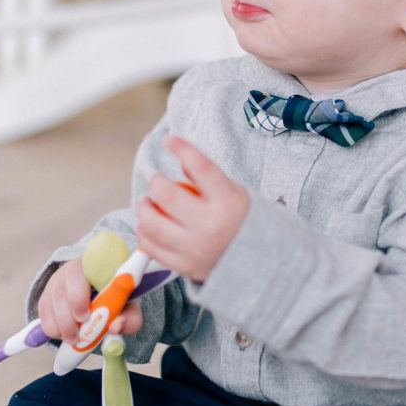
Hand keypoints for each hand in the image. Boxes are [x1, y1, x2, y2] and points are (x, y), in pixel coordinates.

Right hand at [37, 256, 142, 343]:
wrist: (100, 296)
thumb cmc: (116, 301)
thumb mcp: (128, 310)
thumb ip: (130, 319)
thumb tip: (115, 327)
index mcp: (99, 265)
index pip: (89, 267)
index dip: (81, 294)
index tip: (85, 316)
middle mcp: (75, 267)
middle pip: (66, 284)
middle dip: (70, 313)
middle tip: (79, 334)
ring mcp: (58, 278)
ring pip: (52, 299)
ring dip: (61, 324)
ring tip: (74, 338)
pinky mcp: (47, 293)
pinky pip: (43, 310)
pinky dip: (51, 326)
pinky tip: (63, 333)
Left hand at [137, 135, 249, 282]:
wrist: (261, 263)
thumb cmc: (246, 223)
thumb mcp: (237, 194)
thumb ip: (209, 179)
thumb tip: (182, 160)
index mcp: (229, 202)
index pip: (201, 167)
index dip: (182, 149)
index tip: (170, 139)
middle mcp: (211, 225)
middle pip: (168, 195)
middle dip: (156, 181)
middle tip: (156, 179)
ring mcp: (196, 248)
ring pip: (153, 224)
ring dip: (144, 208)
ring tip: (147, 202)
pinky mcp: (185, 266)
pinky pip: (152, 248)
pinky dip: (144, 234)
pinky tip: (147, 225)